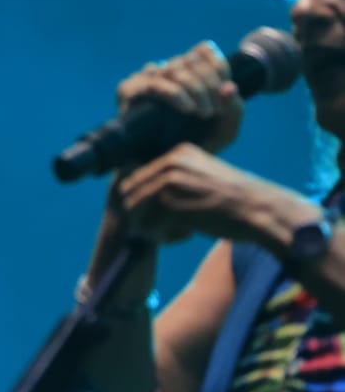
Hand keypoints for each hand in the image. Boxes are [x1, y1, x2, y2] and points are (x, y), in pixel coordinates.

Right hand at [114, 41, 243, 153]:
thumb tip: (230, 87)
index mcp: (184, 73)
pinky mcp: (128, 91)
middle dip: (209, 83)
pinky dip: (175, 94)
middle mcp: (163, 72)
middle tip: (216, 111)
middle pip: (190, 60)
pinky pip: (154, 83)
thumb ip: (234, 110)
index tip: (227, 91)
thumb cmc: (190, 149)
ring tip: (204, 113)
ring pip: (175, 69)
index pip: (202, 51)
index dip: (218, 66)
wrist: (157, 170)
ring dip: (196, 89)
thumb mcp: (223, 131)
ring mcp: (144, 80)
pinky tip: (186, 109)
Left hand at [116, 144, 276, 243]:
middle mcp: (170, 162)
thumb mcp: (201, 179)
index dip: (145, 204)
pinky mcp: (171, 204)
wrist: (262, 210)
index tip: (171, 213)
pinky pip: (149, 229)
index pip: (135, 179)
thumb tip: (134, 198)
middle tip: (171, 226)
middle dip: (144, 217)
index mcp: (177, 153)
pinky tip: (187, 235)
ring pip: (135, 214)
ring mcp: (169, 182)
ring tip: (180, 232)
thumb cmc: (235, 202)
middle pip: (129, 196)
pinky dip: (165, 238)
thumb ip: (174, 181)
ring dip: (153, 229)